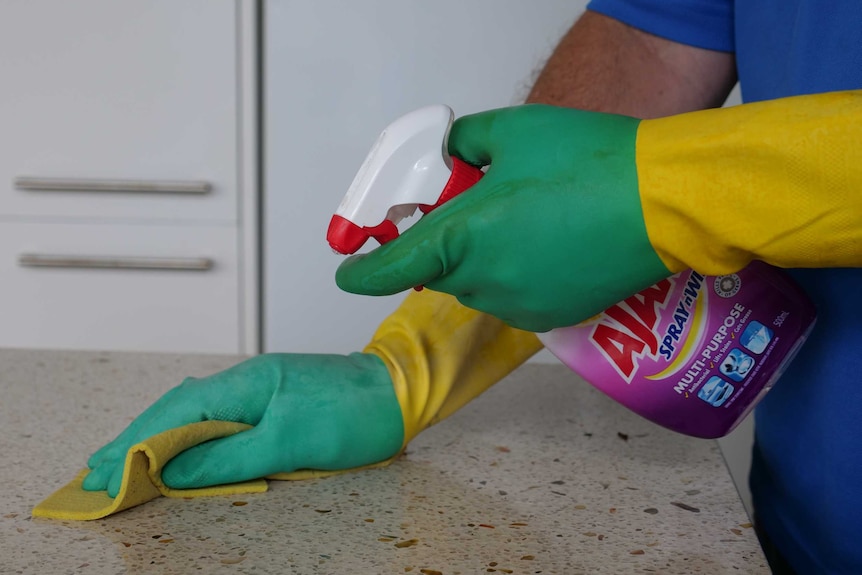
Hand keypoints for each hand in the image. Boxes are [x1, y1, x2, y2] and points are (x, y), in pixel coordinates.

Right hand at [83, 353, 403, 496]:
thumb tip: (173, 469)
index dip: (137, 444)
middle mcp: (247, 383)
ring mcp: (260, 392)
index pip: (177, 415)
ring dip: (160, 441)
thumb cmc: (356, 413)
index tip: (104, 470)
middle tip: (97, 471)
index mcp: (247, 383)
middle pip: (178, 413)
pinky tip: (178, 449)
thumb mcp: (292, 440)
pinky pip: (221, 422)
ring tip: (125, 463)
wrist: (402, 392)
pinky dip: (192, 439)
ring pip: (197, 417)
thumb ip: (231, 457)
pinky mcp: (274, 405)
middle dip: (137, 442)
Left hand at [336, 104, 670, 331]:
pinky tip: (547, 244)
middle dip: (444, 245)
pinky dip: (515, 275)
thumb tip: (454, 154)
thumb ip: (467, 143)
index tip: (348, 271)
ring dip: (482, 261)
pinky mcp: (551, 318)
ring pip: (477, 285)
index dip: (362, 271)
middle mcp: (484, 281)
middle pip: (438, 272)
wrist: (663, 203)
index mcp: (462, 237)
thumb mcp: (514, 132)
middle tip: (475, 207)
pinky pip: (512, 297)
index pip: (389, 268)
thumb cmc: (591, 163)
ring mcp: (519, 305)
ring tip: (524, 221)